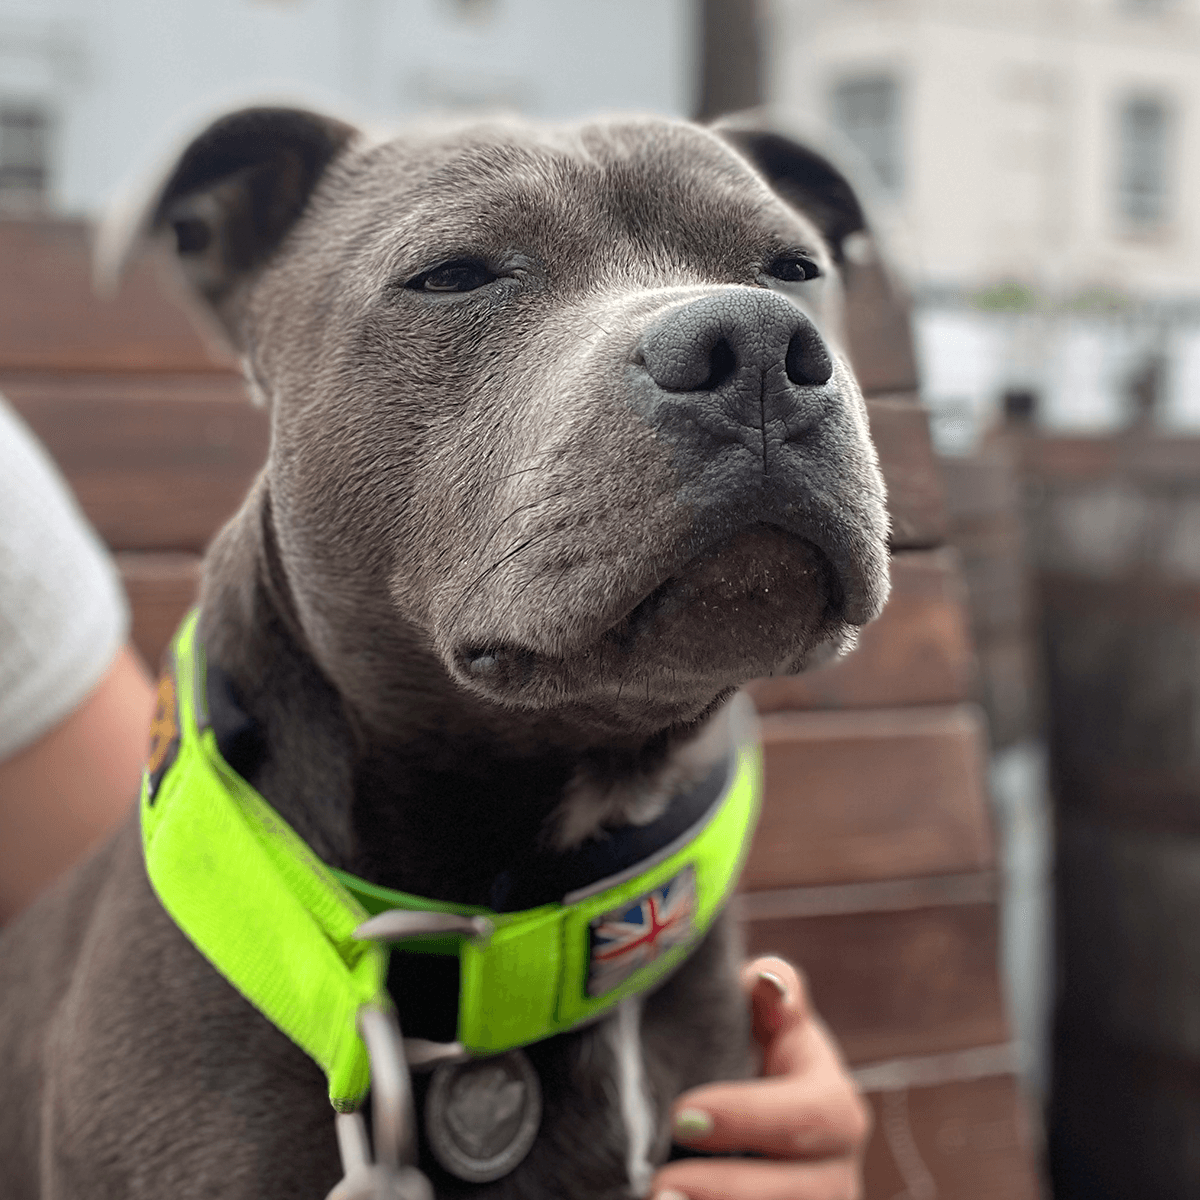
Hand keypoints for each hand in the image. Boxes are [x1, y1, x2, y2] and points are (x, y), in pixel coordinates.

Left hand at [649, 956, 869, 1199]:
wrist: (740, 1126)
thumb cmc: (748, 1055)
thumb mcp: (762, 1020)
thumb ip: (770, 991)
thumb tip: (768, 980)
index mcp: (833, 1103)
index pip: (810, 1114)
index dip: (749, 1118)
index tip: (681, 1116)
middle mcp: (836, 1170)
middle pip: (804, 1193)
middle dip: (731, 1191)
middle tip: (660, 1185)